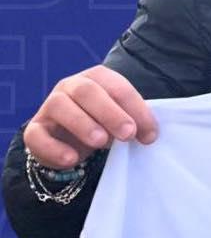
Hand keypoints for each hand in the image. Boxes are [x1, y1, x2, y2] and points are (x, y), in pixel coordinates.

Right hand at [23, 65, 158, 168]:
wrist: (70, 141)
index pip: (118, 87)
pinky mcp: (34, 129)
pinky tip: (71, 159)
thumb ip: (135, 122)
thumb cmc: (103, 124)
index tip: (150, 134)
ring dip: (83, 124)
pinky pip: (37, 135)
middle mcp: (71, 86)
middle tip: (127, 134)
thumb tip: (150, 135)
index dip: (136, 109)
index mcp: (97, 78)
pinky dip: (54, 148)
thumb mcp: (121, 120)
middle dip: (110, 113)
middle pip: (87, 91)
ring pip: (60, 106)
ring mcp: (49, 106)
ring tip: (101, 142)